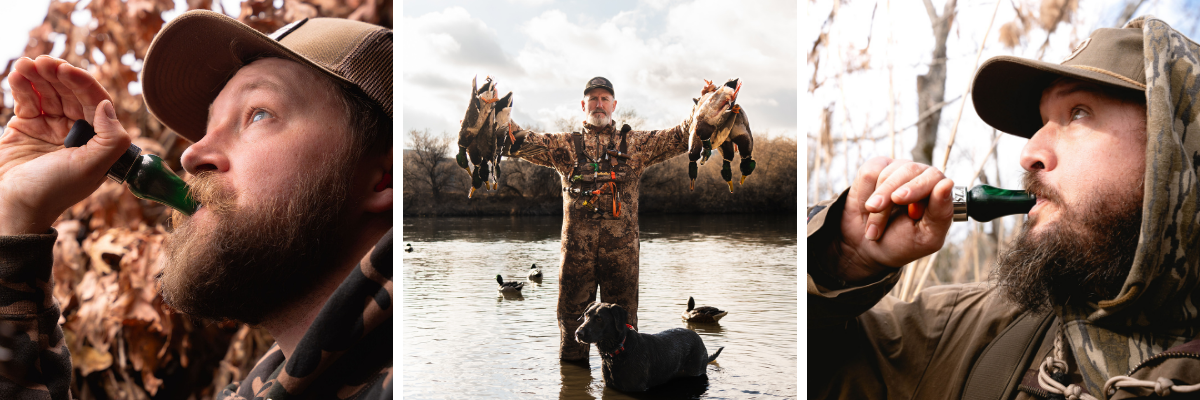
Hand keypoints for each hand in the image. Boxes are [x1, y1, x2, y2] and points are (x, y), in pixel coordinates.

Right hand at [0, 56, 130, 234]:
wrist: (11, 207)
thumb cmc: (53, 191)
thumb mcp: (91, 168)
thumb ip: (111, 139)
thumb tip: (108, 106)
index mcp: (97, 140)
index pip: (95, 102)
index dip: (82, 83)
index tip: (65, 70)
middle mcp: (77, 131)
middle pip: (71, 93)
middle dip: (58, 75)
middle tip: (44, 62)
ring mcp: (50, 127)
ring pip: (48, 93)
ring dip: (38, 76)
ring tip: (26, 64)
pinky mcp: (26, 126)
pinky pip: (27, 100)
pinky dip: (22, 85)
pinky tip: (18, 73)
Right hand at [835, 157, 953, 282]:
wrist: (868, 247)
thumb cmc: (902, 243)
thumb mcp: (926, 237)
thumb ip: (941, 213)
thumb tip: (947, 183)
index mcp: (938, 192)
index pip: (933, 178)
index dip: (915, 187)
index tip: (898, 199)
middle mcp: (921, 175)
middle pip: (907, 171)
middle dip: (887, 193)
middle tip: (873, 209)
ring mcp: (899, 169)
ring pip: (884, 175)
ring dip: (875, 204)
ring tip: (873, 228)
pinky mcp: (877, 168)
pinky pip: (868, 174)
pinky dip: (863, 195)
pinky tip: (866, 210)